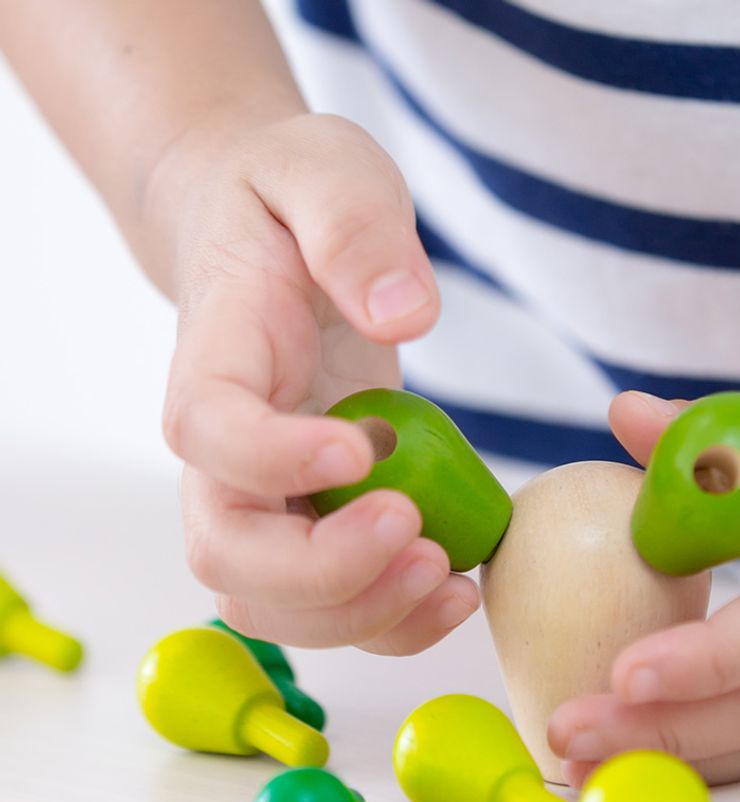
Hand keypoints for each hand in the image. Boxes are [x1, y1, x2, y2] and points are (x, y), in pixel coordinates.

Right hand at [160, 114, 478, 653]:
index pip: (209, 430)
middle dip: (324, 572)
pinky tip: (458, 590)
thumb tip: (402, 312)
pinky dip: (391, 620)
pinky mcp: (310, 520)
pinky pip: (332, 601)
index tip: (364, 449)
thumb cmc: (292, 202)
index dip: (274, 457)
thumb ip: (356, 231)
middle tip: (420, 542)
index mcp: (215, 356)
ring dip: (362, 616)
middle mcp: (224, 447)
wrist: (273, 243)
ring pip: (273, 601)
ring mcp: (263, 494)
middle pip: (228, 551)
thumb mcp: (328, 172)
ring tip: (452, 586)